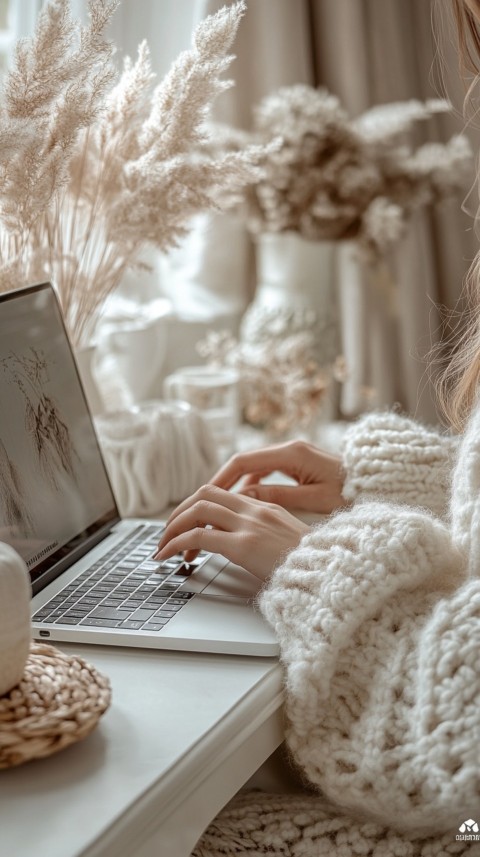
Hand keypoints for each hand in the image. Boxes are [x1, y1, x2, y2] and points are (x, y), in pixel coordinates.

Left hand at [154, 484, 309, 579]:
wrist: (331, 574)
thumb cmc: (313, 567)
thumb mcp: (290, 543)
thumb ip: (267, 537)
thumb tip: (246, 548)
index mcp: (267, 508)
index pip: (223, 495)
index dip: (200, 508)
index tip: (189, 526)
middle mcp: (256, 510)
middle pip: (205, 494)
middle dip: (180, 511)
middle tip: (167, 532)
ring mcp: (249, 526)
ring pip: (197, 510)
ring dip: (173, 527)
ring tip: (162, 546)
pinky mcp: (243, 546)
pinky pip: (197, 537)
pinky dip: (176, 543)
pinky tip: (169, 556)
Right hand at [209, 440, 346, 514]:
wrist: (378, 484)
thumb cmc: (352, 494)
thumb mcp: (314, 500)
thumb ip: (278, 497)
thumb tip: (245, 496)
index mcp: (292, 453)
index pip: (244, 461)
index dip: (222, 478)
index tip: (206, 494)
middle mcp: (290, 449)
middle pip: (245, 462)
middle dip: (224, 481)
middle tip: (207, 502)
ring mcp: (294, 455)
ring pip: (255, 467)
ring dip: (238, 484)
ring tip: (223, 504)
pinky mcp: (299, 464)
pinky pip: (267, 471)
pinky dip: (253, 484)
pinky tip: (247, 501)